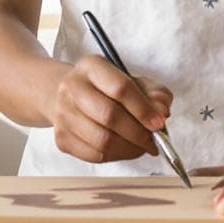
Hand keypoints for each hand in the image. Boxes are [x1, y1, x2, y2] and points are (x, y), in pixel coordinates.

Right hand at [46, 55, 172, 163]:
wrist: (70, 96)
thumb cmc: (107, 89)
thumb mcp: (133, 81)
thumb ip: (154, 94)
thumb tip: (162, 112)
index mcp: (92, 66)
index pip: (120, 88)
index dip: (143, 109)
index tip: (159, 123)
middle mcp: (72, 87)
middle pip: (109, 116)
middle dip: (138, 133)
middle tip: (153, 141)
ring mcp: (63, 113)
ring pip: (102, 140)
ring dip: (129, 149)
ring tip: (142, 147)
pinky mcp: (61, 137)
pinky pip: (94, 155)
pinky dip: (116, 156)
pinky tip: (125, 150)